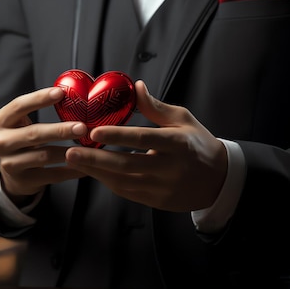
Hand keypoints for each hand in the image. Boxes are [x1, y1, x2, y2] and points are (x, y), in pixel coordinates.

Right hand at [0, 87, 86, 203]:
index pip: (19, 105)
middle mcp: (2, 142)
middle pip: (34, 134)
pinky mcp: (23, 181)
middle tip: (83, 126)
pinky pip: (52, 175)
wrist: (12, 173)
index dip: (40, 98)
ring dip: (69, 152)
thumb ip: (39, 108)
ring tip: (90, 148)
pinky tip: (86, 167)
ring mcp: (10, 163)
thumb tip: (74, 92)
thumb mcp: (23, 123)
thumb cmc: (25, 138)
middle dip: (60, 130)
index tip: (61, 92)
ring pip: (44, 156)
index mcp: (2, 121)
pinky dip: (71, 171)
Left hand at [65, 81, 227, 211]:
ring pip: (123, 182)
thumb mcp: (183, 119)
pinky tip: (93, 171)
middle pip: (127, 165)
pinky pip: (127, 192)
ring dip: (96, 172)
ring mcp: (163, 188)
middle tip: (70, 151)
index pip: (144, 139)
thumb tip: (135, 86)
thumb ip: (156, 107)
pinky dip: (108, 182)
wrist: (219, 180)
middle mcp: (170, 168)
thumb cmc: (198, 143)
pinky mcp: (157, 202)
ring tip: (74, 160)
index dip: (118, 136)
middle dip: (95, 159)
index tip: (94, 131)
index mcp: (178, 143)